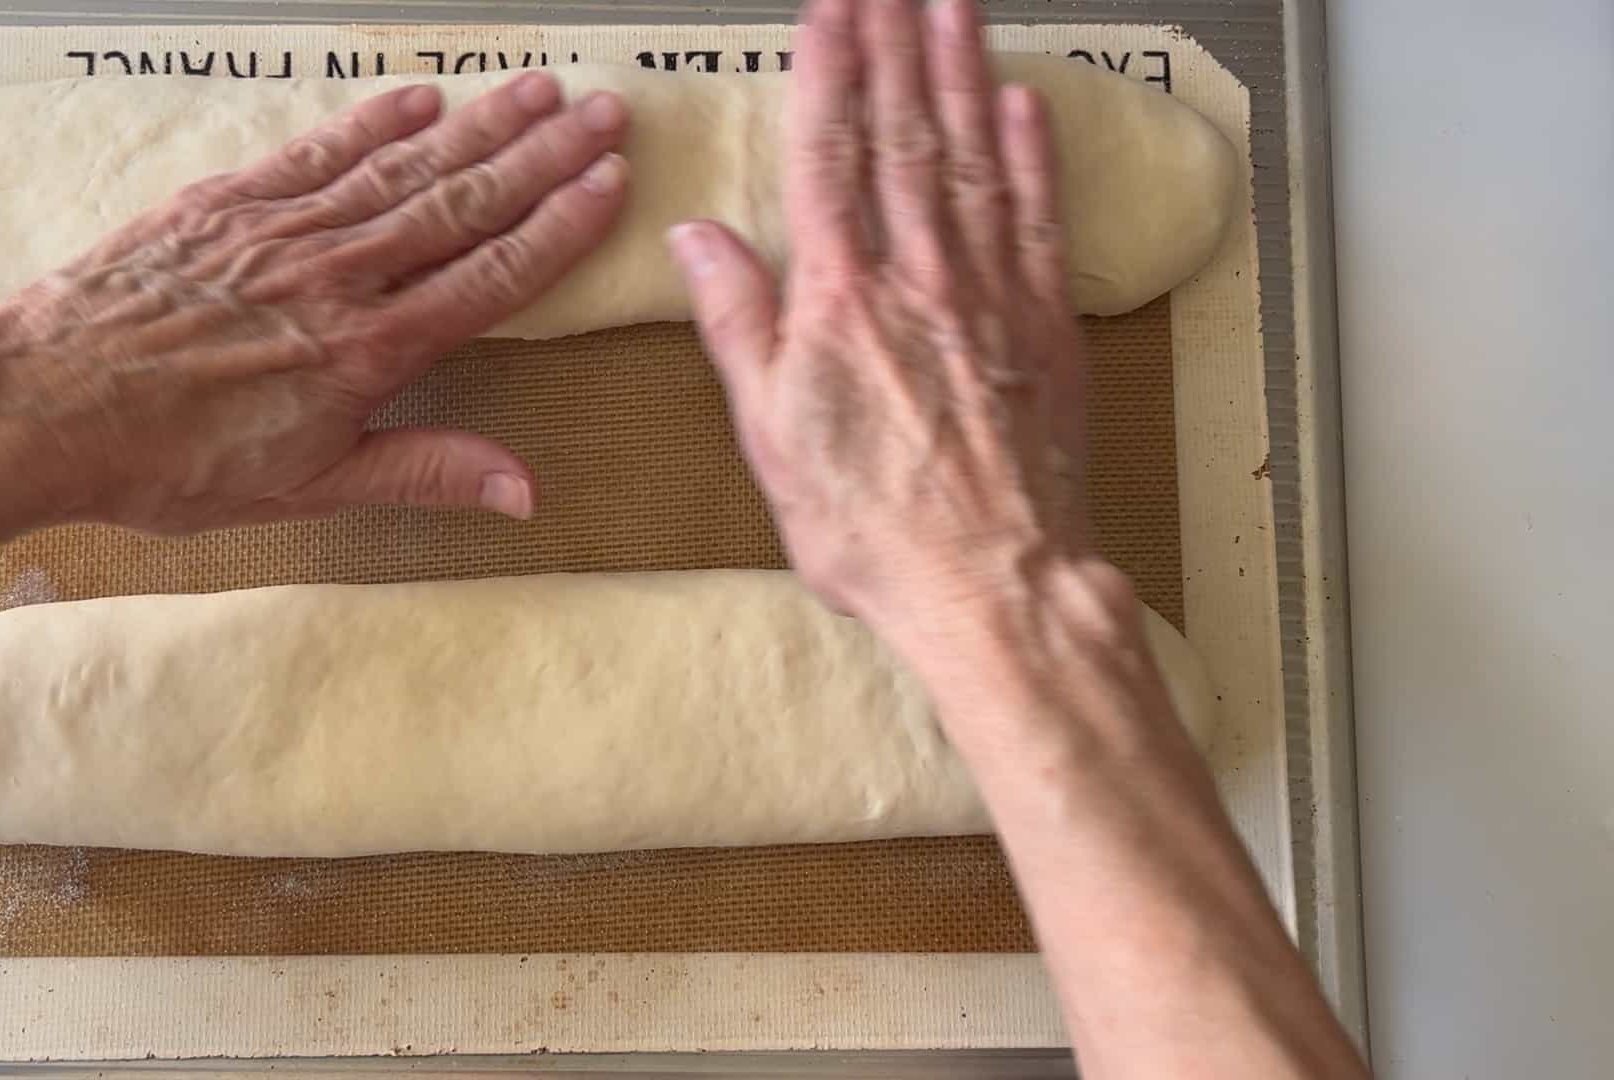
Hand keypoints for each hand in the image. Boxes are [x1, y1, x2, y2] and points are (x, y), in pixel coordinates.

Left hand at [0, 71, 627, 558]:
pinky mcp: (225, 203)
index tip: (610, 184)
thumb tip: (526, 489)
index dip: (559, 227)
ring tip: (537, 90)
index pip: (490, 275)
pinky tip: (419, 99)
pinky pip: (318, 152)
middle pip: (463, 204)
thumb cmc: (166, 463)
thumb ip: (422, 472)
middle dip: (542, 156)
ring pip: (402, 167)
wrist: (40, 405)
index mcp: (367, 352)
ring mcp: (281, 230)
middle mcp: (337, 275)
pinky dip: (373, 122)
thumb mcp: (305, 489)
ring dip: (478, 125)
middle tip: (605, 111)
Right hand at [666, 0, 1094, 640]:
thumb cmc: (874, 527)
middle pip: (904, 133)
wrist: (993, 583)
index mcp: (841, 299)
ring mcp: (991, 294)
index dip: (829, 73)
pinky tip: (1022, 103)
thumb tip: (699, 239)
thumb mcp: (771, 436)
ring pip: (973, 156)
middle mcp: (920, 277)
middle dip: (894, 43)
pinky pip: (1039, 217)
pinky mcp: (1047, 325)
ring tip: (951, 4)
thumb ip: (741, 324)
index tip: (829, 10)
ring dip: (960, 71)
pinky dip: (1031, 153)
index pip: (829, 155)